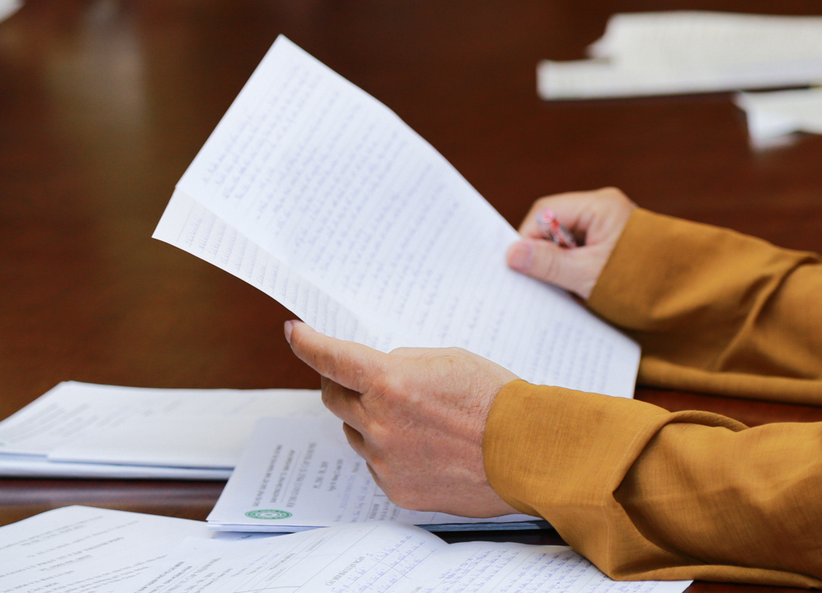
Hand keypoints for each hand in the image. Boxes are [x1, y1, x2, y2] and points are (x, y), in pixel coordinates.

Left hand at [285, 321, 518, 516]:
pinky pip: (378, 463)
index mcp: (391, 383)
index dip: (308, 343)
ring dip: (372, 419)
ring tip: (419, 418)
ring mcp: (385, 461)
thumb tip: (380, 372)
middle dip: (338, 382)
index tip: (296, 333)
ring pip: (357, 433)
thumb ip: (405, 364)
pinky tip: (428, 446)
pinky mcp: (396, 488)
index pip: (332, 359)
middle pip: (334, 398)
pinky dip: (392, 450)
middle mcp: (380, 424)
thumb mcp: (450, 360)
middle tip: (356, 377)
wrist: (526, 452)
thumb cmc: (497, 400)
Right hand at [510, 186, 635, 300]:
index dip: (528, 239)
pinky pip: (584, 251)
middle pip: (556, 225)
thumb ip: (550, 263)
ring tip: (559, 290)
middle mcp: (605, 210)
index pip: (546, 212)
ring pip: (568, 241)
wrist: (688, 297)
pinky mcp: (615, 245)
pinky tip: (575, 291)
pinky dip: (575, 270)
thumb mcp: (589, 275)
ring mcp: (611, 227)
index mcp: (601, 206)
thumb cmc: (642, 282)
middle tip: (535, 283)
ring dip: (560, 265)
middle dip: (544, 254)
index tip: (519, 268)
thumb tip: (512, 253)